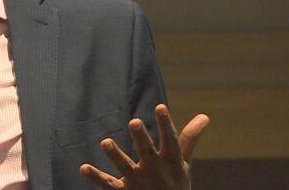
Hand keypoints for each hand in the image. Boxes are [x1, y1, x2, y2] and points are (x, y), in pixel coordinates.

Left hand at [80, 104, 209, 189]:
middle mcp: (154, 170)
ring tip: (105, 142)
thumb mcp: (182, 163)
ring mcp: (138, 181)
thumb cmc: (175, 185)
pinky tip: (84, 167)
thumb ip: (188, 139)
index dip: (165, 124)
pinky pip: (108, 184)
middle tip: (134, 122)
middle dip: (141, 138)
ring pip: (125, 167)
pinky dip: (96, 176)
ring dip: (115, 155)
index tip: (160, 107)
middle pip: (146, 152)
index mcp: (170, 161)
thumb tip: (204, 116)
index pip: (169, 140)